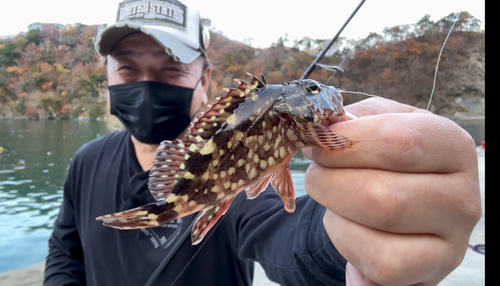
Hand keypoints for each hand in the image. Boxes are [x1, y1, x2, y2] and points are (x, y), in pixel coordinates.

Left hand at [303, 97, 481, 284]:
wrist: (406, 213)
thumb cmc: (387, 162)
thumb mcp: (378, 126)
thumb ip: (351, 120)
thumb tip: (320, 129)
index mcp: (450, 146)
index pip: (395, 141)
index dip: (343, 143)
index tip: (318, 141)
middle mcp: (461, 194)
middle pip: (377, 193)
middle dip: (327, 182)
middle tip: (317, 174)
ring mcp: (452, 240)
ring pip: (375, 229)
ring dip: (335, 212)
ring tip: (336, 202)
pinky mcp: (431, 271)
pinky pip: (378, 262)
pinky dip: (348, 244)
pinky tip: (351, 230)